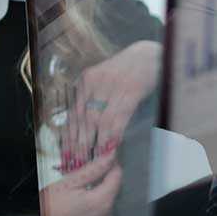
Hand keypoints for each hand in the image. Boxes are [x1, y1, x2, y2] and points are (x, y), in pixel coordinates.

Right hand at [40, 149, 121, 215]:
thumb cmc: (49, 207)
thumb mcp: (69, 183)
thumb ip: (93, 169)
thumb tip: (110, 156)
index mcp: (102, 201)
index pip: (117, 176)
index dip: (111, 165)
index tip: (102, 160)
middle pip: (111, 192)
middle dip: (100, 183)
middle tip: (81, 181)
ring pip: (105, 206)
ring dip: (96, 199)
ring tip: (76, 198)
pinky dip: (92, 213)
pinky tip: (77, 211)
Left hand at [62, 41, 160, 170]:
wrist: (151, 54)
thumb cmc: (127, 70)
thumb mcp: (103, 79)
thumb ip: (91, 98)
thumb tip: (82, 126)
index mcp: (86, 80)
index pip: (73, 112)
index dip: (69, 135)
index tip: (66, 152)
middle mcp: (95, 82)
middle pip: (84, 119)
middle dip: (80, 143)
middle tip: (77, 161)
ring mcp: (113, 86)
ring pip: (99, 120)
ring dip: (96, 142)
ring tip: (93, 159)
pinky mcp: (131, 90)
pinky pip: (119, 117)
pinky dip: (113, 134)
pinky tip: (110, 147)